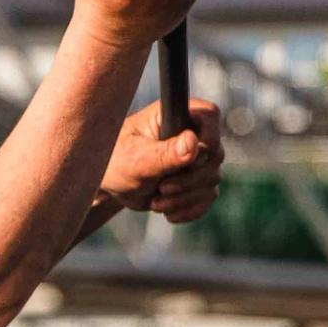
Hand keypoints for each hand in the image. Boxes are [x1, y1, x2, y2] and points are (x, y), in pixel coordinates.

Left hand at [103, 98, 224, 222]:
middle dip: (189, 180)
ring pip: (212, 180)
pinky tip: (168, 211)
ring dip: (185, 198)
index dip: (206, 140)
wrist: (112, 185)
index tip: (186, 163)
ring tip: (156, 202)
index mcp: (175, 115)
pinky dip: (189, 209)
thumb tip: (193, 142)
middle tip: (162, 188)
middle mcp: (192, 133)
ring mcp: (197, 158)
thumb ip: (165, 153)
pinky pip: (208, 197)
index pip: (210, 115)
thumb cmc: (117, 161)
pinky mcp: (198, 179)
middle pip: (215, 155)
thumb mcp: (137, 158)